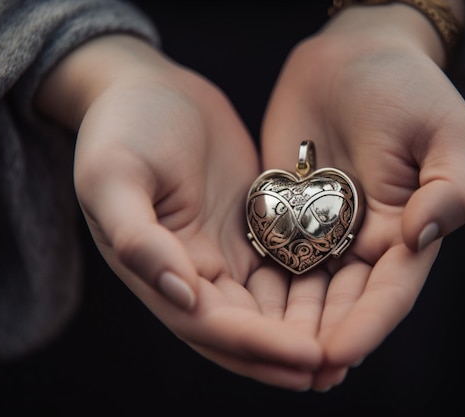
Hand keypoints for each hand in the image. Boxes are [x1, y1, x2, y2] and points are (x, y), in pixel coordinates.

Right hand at [36, 35, 321, 389]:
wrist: (146, 87)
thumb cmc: (121, 127)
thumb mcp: (113, 176)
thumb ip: (136, 237)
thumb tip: (179, 293)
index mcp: (159, 270)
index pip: (211, 323)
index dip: (258, 345)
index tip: (308, 356)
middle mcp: (193, 272)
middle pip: (244, 328)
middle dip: (287, 353)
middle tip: (340, 368)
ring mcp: (223, 252)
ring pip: (268, 306)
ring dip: (304, 330)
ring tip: (350, 347)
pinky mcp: (250, 228)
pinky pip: (282, 266)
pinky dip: (308, 288)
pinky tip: (344, 297)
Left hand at [261, 4, 464, 389]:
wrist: (351, 56)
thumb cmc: (406, 86)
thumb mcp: (446, 130)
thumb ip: (449, 188)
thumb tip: (422, 238)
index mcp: (406, 230)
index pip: (389, 290)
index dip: (368, 324)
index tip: (340, 352)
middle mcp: (363, 240)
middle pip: (343, 300)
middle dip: (322, 337)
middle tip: (297, 371)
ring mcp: (321, 229)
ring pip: (304, 288)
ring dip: (287, 324)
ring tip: (264, 354)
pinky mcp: (284, 212)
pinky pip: (271, 254)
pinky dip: (259, 283)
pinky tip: (238, 308)